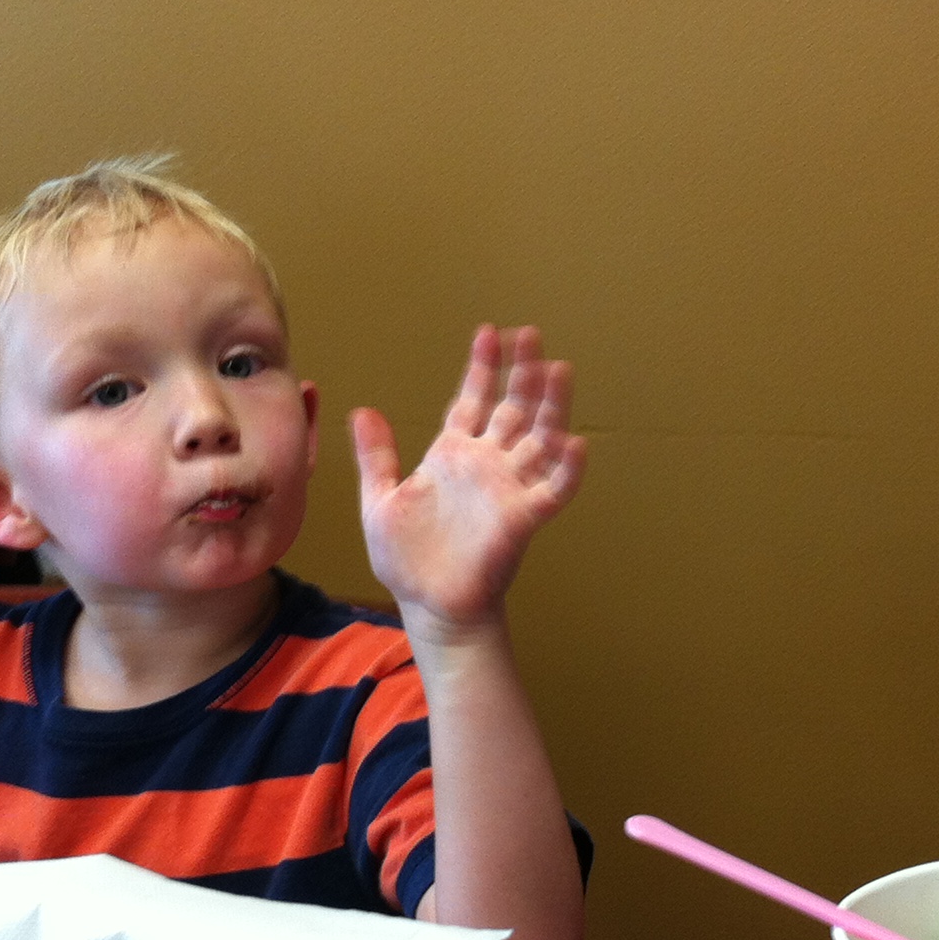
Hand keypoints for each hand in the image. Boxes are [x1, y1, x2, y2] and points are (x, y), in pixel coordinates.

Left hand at [352, 326, 587, 637]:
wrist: (429, 605)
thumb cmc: (407, 559)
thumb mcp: (379, 501)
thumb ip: (375, 457)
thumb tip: (362, 410)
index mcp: (452, 455)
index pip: (472, 400)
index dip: (482, 368)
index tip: (489, 334)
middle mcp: (485, 465)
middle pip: (511, 409)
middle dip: (521, 373)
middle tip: (530, 335)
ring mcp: (507, 489)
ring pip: (538, 438)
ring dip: (550, 406)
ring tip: (559, 370)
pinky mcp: (522, 519)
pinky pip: (553, 490)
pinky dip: (567, 468)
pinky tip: (575, 442)